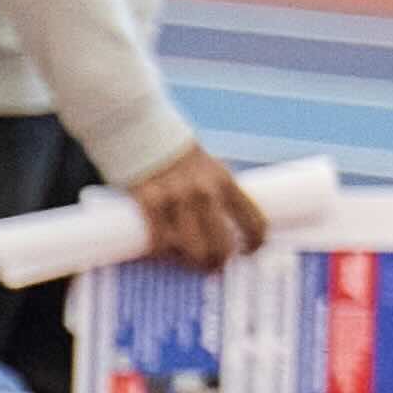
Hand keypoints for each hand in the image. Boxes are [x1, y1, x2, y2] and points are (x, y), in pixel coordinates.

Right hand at [132, 148, 272, 269]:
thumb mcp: (204, 166)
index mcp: (224, 181)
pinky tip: (160, 253)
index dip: (256, 243)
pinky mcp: (147, 200)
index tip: (248, 252)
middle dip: (219, 261)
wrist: (136, 126)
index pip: (254, 222)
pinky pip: (158, 240)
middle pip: (223, 244)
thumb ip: (213, 190)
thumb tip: (218, 222)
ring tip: (188, 264)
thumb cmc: (171, 150)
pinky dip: (160, 252)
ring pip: (193, 249)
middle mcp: (204, 191)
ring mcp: (175, 197)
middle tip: (213, 266)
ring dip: (192, 263)